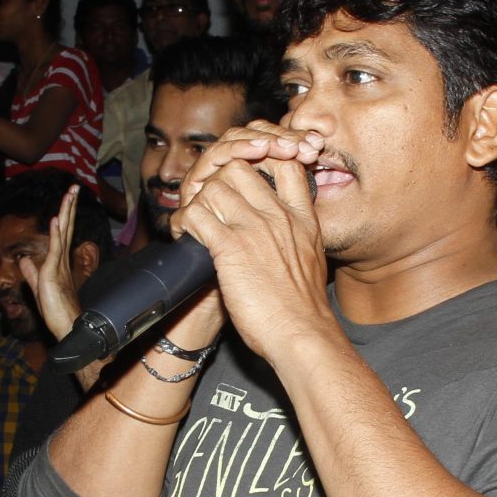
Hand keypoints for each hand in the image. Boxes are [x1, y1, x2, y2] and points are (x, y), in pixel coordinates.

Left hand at [16, 185, 83, 341]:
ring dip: (66, 211)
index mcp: (59, 262)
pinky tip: (56, 219)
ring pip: (64, 232)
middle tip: (75, 187)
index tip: (69, 198)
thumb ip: (31, 272)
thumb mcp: (38, 287)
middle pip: (67, 227)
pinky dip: (56, 233)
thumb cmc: (56, 311)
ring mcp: (59, 265)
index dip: (65, 215)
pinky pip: (55, 249)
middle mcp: (62, 260)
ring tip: (70, 193)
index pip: (63, 233)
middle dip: (70, 206)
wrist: (67, 327)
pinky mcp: (54, 273)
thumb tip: (23, 259)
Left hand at [171, 123, 333, 360]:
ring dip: (199, 202)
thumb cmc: (304, 308)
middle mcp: (278, 215)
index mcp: (302, 217)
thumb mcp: (312, 258)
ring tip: (197, 224)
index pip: (284, 163)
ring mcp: (254, 227)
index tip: (244, 183)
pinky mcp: (229, 246)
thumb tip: (278, 234)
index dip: (260, 162)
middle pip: (240, 168)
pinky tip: (187, 238)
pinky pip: (196, 215)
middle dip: (219, 181)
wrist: (302, 333)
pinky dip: (185, 223)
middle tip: (211, 205)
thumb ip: (296, 236)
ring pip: (214, 187)